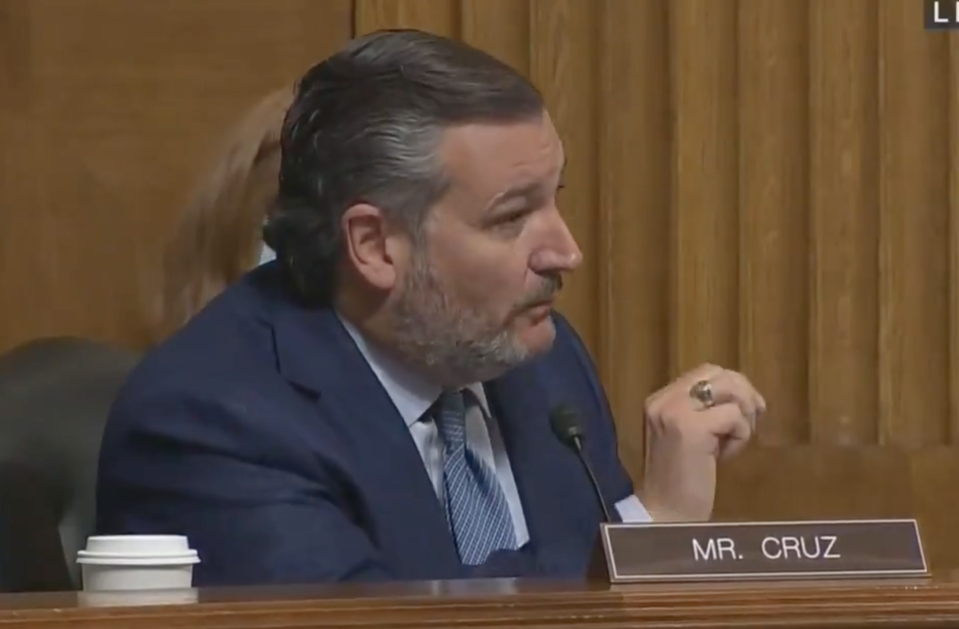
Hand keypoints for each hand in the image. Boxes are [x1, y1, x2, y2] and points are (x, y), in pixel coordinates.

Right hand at [640, 363, 764, 521]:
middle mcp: (663, 400)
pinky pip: (734, 416)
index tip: (747, 412)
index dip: (733, 386)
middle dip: (744, 394)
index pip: (705, 372)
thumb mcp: (688, 435)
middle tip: (751, 422)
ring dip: (743, 416)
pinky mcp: (691, 428)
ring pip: (729, 390)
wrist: (666, 513)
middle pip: (718, 373)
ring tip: (732, 443)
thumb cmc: (680, 480)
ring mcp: (674, 412)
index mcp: (659, 400)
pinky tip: (725, 457)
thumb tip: (744, 394)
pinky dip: (740, 436)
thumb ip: (704, 411)